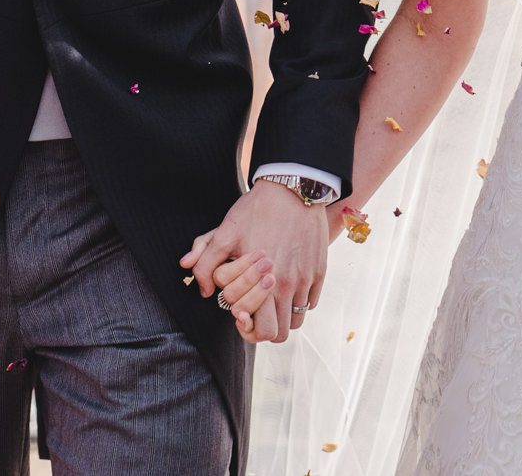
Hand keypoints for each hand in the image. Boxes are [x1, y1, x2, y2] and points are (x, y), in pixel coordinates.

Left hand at [181, 182, 331, 344]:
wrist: (293, 188)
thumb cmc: (257, 210)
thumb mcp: (225, 232)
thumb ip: (206, 262)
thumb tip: (202, 289)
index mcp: (264, 283)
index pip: (257, 329)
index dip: (243, 324)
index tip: (238, 309)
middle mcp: (287, 286)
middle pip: (278, 334)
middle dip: (263, 328)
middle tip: (253, 310)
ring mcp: (306, 280)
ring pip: (296, 321)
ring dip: (281, 316)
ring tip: (269, 300)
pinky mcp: (319, 271)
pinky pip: (309, 302)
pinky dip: (297, 301)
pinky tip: (285, 284)